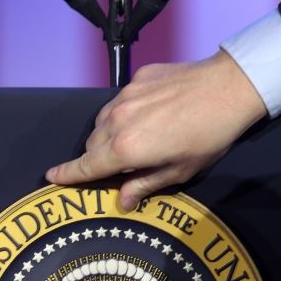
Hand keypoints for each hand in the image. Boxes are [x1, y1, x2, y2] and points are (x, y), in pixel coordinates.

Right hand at [47, 50, 266, 210]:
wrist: (228, 89)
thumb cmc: (209, 136)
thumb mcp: (180, 171)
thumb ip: (145, 185)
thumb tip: (123, 201)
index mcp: (126, 149)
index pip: (86, 166)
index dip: (67, 174)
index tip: (52, 177)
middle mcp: (118, 120)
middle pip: (91, 145)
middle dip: (97, 158)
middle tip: (120, 167)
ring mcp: (126, 96)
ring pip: (102, 121)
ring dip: (109, 135)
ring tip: (136, 142)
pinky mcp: (137, 79)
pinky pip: (119, 101)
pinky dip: (125, 113)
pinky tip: (151, 116)